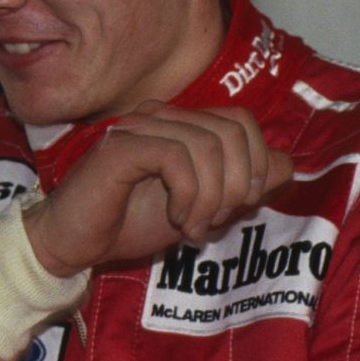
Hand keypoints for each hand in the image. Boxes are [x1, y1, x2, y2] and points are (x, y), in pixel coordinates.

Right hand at [24, 103, 292, 277]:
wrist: (73, 244)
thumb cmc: (127, 223)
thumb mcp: (200, 206)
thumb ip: (241, 184)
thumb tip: (286, 165)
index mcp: (179, 123)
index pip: (241, 122)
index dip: (254, 164)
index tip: (236, 207)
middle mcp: (159, 116)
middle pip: (232, 130)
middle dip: (236, 184)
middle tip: (215, 220)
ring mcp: (138, 127)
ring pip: (208, 145)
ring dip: (212, 197)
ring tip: (193, 227)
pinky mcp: (121, 148)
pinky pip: (177, 158)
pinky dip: (189, 196)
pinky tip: (177, 220)